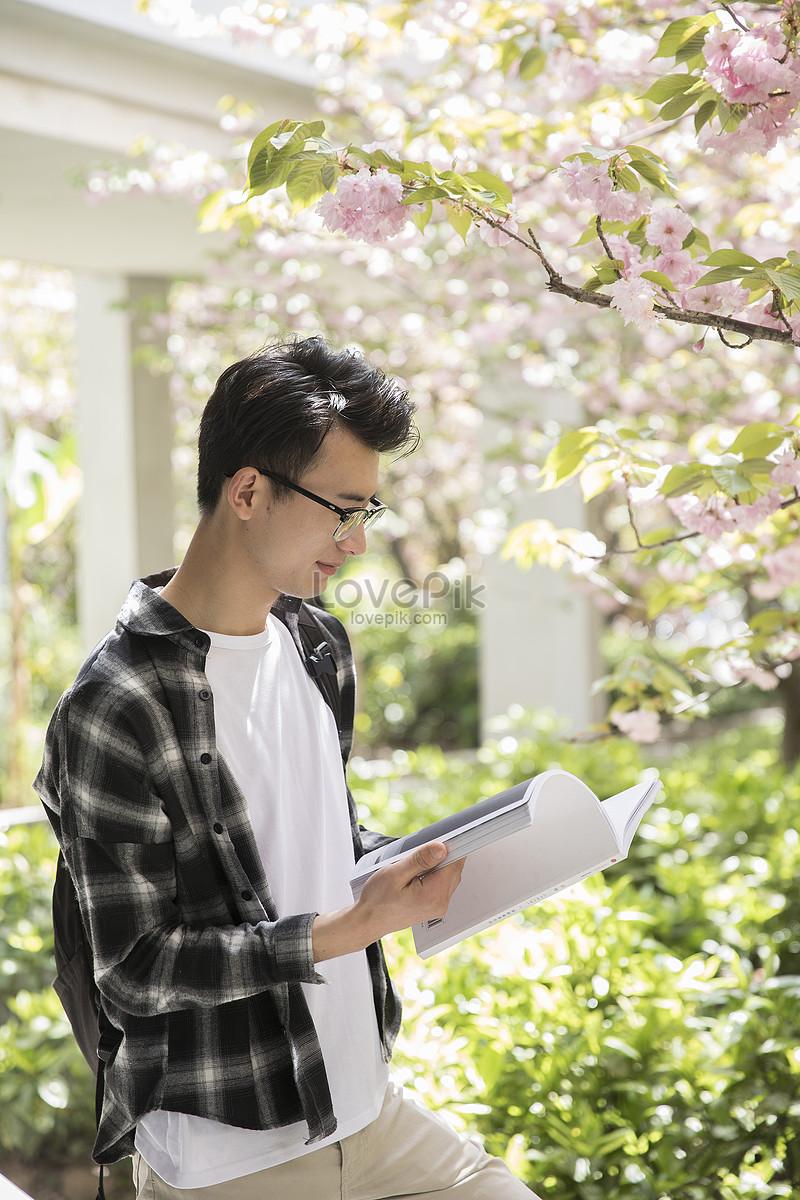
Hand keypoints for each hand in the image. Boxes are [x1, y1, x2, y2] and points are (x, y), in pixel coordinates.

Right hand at [311, 842, 463, 962]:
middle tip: (423, 847)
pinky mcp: (434, 906)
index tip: (443, 836)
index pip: (454, 864)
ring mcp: (438, 906)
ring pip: (449, 875)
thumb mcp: (395, 873)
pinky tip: (419, 870)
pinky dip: (435, 873)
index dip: (450, 847)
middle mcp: (440, 903)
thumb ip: (420, 860)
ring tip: (416, 861)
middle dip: (443, 855)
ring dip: (438, 863)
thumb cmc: (377, 900)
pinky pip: (443, 884)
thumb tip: (442, 848)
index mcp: (433, 895)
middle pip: (454, 869)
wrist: (368, 921)